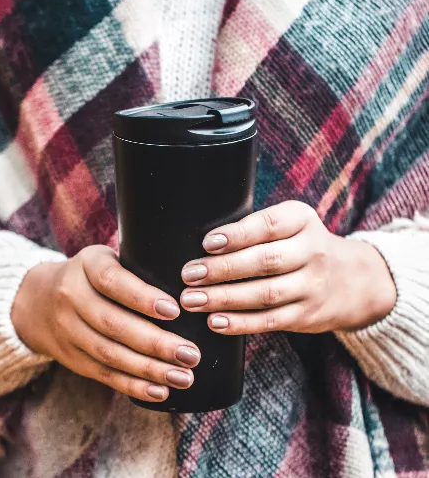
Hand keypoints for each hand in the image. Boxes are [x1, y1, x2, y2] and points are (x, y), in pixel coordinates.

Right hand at [12, 245, 200, 402]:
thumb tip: (197, 284)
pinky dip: (132, 385)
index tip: (175, 311)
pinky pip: (103, 374)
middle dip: (155, 343)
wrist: (36, 301)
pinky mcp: (71, 357)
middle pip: (113, 323)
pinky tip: (159, 391)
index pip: (112, 281)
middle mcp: (71, 296)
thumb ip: (139, 267)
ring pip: (109, 353)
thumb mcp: (106, 258)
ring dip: (148, 369)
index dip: (142, 297)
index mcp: (86, 264)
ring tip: (183, 376)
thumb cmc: (92, 276)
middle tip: (191, 354)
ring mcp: (67, 329)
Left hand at [179, 200, 396, 334]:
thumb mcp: (290, 224)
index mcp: (302, 221)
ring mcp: (312, 286)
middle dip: (222, 269)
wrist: (356, 281)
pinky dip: (240, 323)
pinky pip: (270, 321)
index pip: (270, 226)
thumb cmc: (301, 246)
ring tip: (192, 300)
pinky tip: (215, 321)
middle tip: (189, 275)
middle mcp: (312, 252)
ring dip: (224, 298)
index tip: (208, 243)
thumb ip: (255, 228)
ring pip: (265, 294)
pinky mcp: (307, 315)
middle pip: (264, 262)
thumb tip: (203, 244)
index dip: (238, 235)